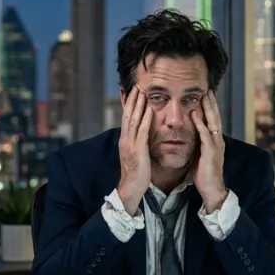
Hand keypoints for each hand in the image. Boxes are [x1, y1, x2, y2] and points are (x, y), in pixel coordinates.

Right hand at [117, 87, 151, 215]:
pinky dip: (145, 119)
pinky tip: (149, 110)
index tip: (131, 92)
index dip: (128, 105)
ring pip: (133, 120)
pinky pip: (142, 131)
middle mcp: (125, 139)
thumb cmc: (135, 173)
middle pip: (127, 115)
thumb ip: (136, 143)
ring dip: (138, 105)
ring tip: (142, 92)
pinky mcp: (138, 150)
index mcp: (124, 140)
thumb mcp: (134, 155)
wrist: (130, 188)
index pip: (125, 118)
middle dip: (132, 100)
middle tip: (137, 86)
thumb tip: (139, 135)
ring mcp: (130, 144)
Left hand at [191, 90, 227, 212]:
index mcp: (215, 142)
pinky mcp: (211, 152)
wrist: (212, 190)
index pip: (213, 121)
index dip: (210, 108)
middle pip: (216, 117)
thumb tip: (190, 137)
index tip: (206, 96)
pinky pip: (205, 134)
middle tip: (208, 90)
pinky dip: (200, 123)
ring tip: (204, 96)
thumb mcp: (200, 156)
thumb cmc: (204, 175)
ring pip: (213, 122)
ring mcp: (216, 146)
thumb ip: (198, 145)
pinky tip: (195, 114)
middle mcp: (218, 141)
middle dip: (211, 103)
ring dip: (208, 108)